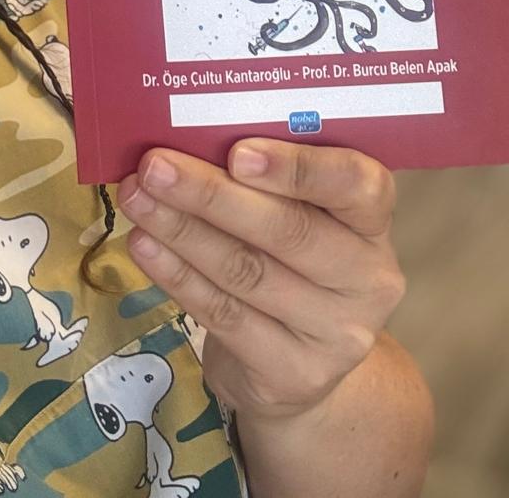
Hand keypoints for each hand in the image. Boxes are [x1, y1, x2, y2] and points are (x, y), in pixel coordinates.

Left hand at [118, 139, 405, 424]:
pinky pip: (225, 315)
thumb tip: (185, 134)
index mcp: (372, 221)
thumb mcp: (298, 214)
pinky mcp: (294, 373)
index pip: (358, 185)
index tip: (237, 152)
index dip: (298, 168)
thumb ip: (263, 177)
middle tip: (154, 166)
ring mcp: (336, 333)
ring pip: (247, 271)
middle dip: (210, 194)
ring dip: (181, 230)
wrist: (299, 363)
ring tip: (136, 198)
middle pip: (287, 230)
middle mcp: (368, 278)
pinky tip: (144, 245)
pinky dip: (177, 274)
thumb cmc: (289, 260)